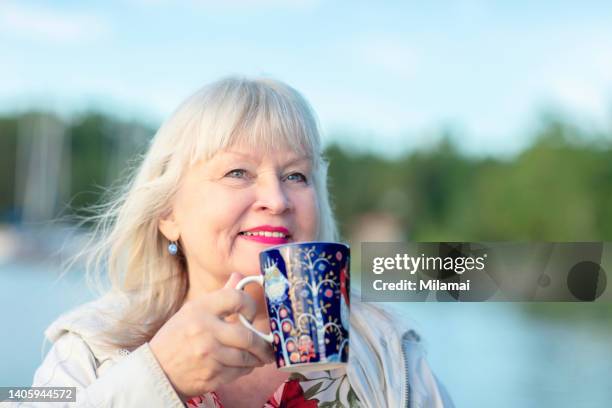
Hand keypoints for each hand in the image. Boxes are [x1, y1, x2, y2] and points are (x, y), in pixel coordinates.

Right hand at [149, 272, 273, 398]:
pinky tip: (243, 366)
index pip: (236, 298)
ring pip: (246, 357)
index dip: (250, 304)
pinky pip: (239, 372)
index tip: (252, 312)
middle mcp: (205, 331)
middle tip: (268, 345)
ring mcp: (208, 355)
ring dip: (256, 358)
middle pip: (247, 335)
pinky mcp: (211, 376)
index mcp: (200, 309)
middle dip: (262, 343)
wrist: (156, 370)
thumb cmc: (177, 337)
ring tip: (259, 356)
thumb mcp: (193, 311)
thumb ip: (221, 296)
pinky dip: (245, 369)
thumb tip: (239, 277)